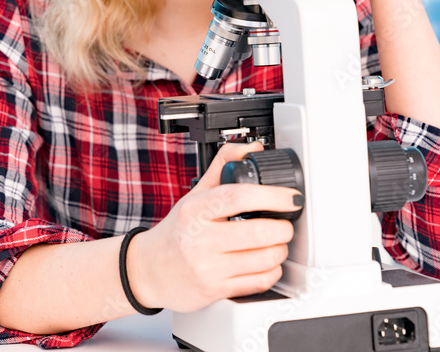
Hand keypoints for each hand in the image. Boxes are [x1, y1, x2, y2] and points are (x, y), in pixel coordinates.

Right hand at [127, 141, 301, 312]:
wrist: (148, 270)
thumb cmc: (175, 231)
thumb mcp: (194, 195)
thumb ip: (222, 167)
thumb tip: (251, 149)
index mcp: (195, 210)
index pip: (238, 197)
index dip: (272, 196)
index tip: (291, 197)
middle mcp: (199, 239)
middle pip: (258, 232)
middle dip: (283, 228)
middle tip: (285, 224)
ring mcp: (207, 267)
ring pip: (263, 259)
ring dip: (280, 250)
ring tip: (276, 244)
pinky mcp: (214, 291)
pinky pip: (258, 282)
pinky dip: (272, 271)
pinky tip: (266, 264)